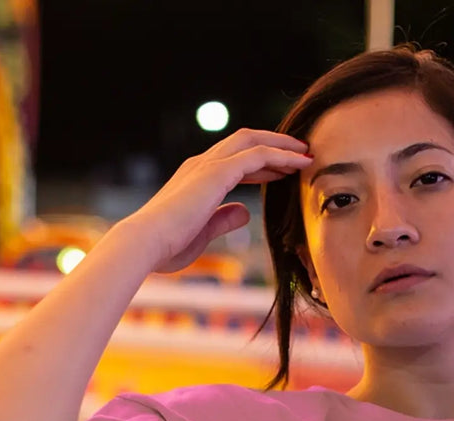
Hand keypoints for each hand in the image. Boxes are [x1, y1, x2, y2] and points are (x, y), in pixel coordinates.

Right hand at [123, 128, 311, 273]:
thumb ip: (223, 219)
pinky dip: (281, 156)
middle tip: (302, 152)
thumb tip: (245, 212)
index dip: (261, 163)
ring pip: (253, 142)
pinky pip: (257, 155)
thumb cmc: (167, 246)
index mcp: (195, 178)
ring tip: (307, 153)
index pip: (234, 160)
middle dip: (275, 144)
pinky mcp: (217, 172)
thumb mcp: (203, 233)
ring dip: (283, 146)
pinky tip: (300, 162)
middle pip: (245, 141)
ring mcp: (208, 165)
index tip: (283, 170)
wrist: (145, 243)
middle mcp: (201, 164)